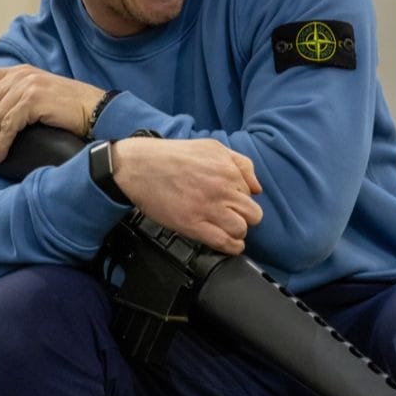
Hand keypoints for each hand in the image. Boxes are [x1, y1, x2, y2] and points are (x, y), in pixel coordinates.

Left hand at [0, 65, 105, 164]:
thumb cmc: (73, 107)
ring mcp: (27, 86)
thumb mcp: (42, 94)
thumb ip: (20, 97)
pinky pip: (7, 126)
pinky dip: (0, 143)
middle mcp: (20, 75)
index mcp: (20, 71)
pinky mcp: (32, 100)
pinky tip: (0, 154)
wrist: (97, 109)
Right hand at [112, 136, 263, 254]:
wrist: (138, 166)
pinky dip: (231, 247)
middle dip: (245, 217)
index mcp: (227, 169)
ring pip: (241, 230)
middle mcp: (222, 189)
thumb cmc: (171, 156)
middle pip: (253, 214)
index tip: (231, 201)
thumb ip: (240, 163)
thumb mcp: (211, 147)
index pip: (251, 193)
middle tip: (232, 216)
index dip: (240, 198)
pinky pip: (223, 242)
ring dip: (237, 232)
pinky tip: (229, 244)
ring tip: (228, 229)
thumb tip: (256, 187)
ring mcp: (207, 208)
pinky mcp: (192, 225)